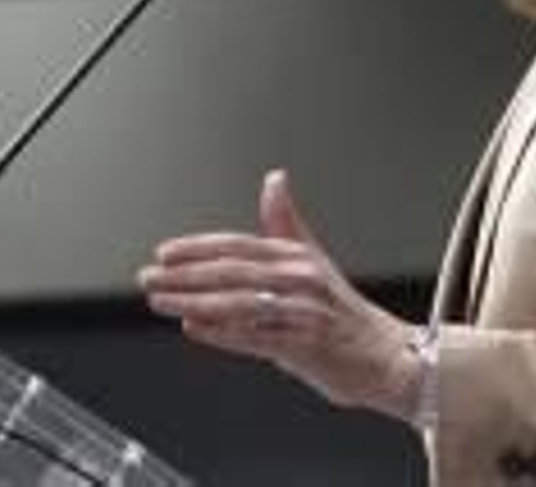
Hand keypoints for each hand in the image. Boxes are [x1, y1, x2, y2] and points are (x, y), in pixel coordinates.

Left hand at [138, 169, 422, 421]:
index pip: (238, 246)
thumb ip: (285, 222)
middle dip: (184, 274)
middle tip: (148, 277)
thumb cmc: (343, 313)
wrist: (386, 356)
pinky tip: (194, 330)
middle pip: (232, 271)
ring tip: (161, 301)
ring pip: (238, 303)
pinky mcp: (306, 345)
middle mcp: (300, 279)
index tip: (164, 253)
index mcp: (296, 256)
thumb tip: (274, 179)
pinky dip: (223, 333)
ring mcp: (303, 312)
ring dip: (193, 302)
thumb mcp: (314, 259)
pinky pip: (256, 338)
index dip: (198, 248)